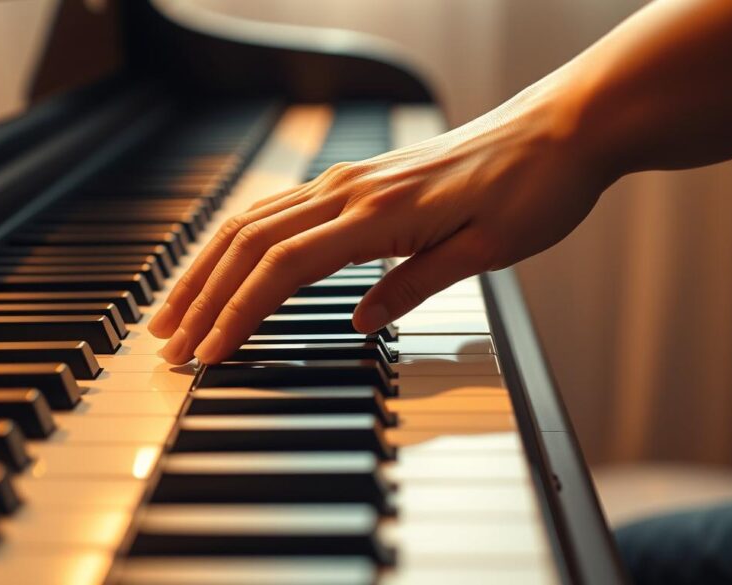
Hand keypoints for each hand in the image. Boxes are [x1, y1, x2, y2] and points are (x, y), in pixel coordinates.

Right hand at [148, 79, 615, 364]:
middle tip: (167, 342)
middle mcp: (350, 190)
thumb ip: (412, 286)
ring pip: (253, 221)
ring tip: (177, 308)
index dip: (236, 315)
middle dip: (201, 295)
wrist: (563, 128)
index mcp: (376, 214)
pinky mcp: (358, 178)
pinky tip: (226, 262)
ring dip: (209, 266)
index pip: (281, 271)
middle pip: (248, 243)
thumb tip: (357, 324)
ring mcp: (349, 179)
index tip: (208, 356)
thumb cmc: (534, 187)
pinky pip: (279, 208)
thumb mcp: (483, 253)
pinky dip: (241, 241)